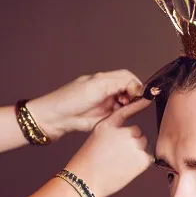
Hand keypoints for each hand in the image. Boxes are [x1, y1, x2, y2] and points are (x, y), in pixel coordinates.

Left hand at [26, 70, 142, 140]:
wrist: (56, 118)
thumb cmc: (70, 100)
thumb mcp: (97, 86)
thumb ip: (119, 84)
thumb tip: (138, 87)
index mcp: (104, 79)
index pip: (128, 77)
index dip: (136, 85)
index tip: (138, 94)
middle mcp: (107, 91)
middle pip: (129, 90)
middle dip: (134, 96)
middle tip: (131, 102)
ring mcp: (107, 105)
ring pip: (127, 104)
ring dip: (130, 107)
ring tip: (123, 109)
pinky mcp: (105, 119)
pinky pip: (121, 117)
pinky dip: (124, 117)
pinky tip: (120, 117)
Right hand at [65, 97, 152, 196]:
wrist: (84, 181)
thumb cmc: (87, 164)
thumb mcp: (96, 140)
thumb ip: (112, 133)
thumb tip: (128, 135)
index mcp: (109, 125)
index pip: (125, 112)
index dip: (135, 106)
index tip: (146, 99)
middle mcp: (123, 132)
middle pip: (137, 133)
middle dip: (132, 142)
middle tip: (119, 156)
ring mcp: (134, 145)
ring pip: (142, 145)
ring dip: (136, 152)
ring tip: (121, 163)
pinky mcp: (141, 159)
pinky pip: (147, 158)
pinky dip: (140, 163)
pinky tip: (127, 168)